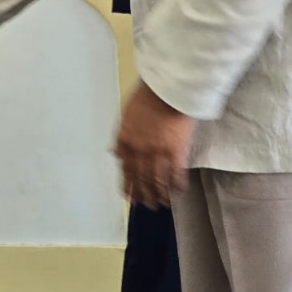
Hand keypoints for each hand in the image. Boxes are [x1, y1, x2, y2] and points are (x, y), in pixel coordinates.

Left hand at [113, 81, 193, 208]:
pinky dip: (176, 184)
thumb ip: (120, 137)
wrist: (167, 87)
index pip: (124, 168)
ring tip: (161, 203)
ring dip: (159, 194)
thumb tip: (114, 153)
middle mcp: (139, 149)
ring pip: (157, 180)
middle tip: (146, 205)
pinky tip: (178, 190)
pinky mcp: (176, 150)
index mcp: (125, 140)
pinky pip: (175, 173)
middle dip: (143, 194)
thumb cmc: (147, 95)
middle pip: (140, 178)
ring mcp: (157, 151)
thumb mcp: (126, 115)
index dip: (127, 185)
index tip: (129, 196)